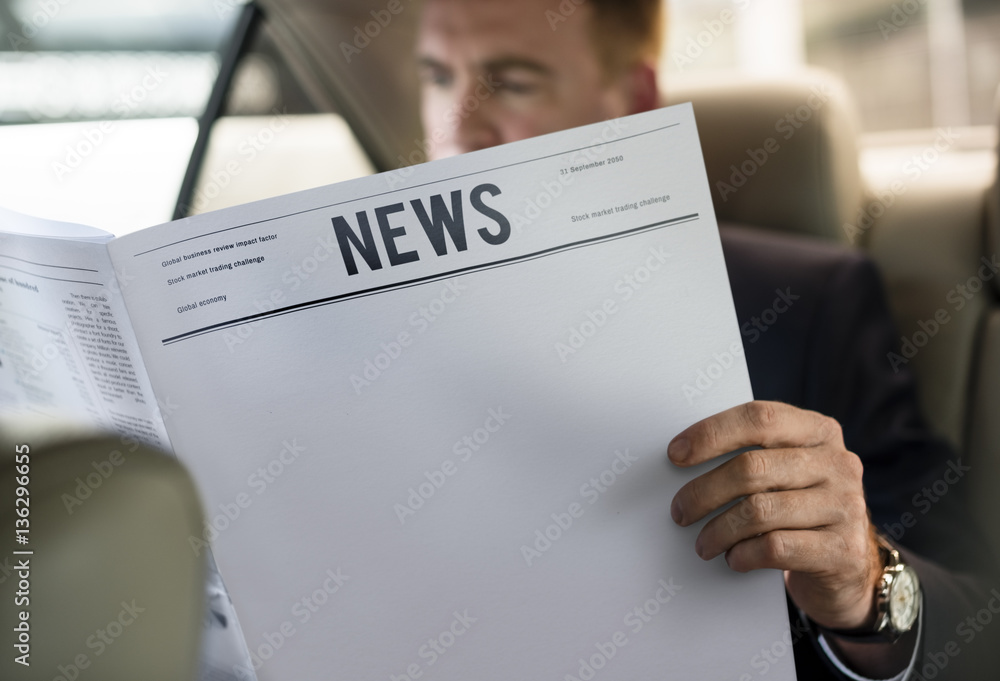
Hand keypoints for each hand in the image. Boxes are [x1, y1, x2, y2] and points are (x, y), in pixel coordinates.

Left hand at [668, 401, 882, 629]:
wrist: (846, 567)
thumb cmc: (799, 509)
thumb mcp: (786, 471)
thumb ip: (753, 456)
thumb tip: (683, 457)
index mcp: (819, 431)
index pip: (759, 419)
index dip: (712, 433)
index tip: (676, 454)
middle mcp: (838, 463)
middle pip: (752, 468)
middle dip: (704, 491)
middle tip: (680, 511)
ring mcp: (845, 506)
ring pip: (760, 511)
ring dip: (718, 530)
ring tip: (703, 543)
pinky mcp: (842, 550)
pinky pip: (776, 547)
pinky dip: (743, 554)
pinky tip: (734, 558)